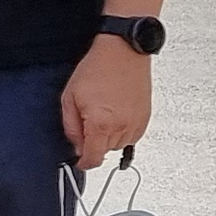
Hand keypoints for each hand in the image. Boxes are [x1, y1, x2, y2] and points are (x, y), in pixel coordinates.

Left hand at [60, 38, 150, 169]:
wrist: (123, 52)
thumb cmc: (97, 69)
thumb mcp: (70, 98)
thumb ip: (71, 128)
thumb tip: (77, 146)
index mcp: (101, 124)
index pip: (93, 159)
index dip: (83, 163)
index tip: (79, 162)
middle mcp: (122, 126)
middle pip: (105, 151)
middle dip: (94, 142)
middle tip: (88, 119)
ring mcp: (137, 122)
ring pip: (119, 145)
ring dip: (109, 136)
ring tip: (103, 112)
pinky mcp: (145, 117)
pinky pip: (132, 136)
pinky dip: (122, 130)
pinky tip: (115, 113)